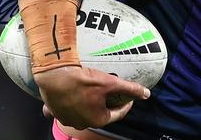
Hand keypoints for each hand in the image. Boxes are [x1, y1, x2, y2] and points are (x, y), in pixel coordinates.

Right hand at [35, 65, 149, 129]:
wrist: (54, 75)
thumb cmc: (82, 81)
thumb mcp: (110, 82)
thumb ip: (129, 89)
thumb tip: (146, 93)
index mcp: (97, 119)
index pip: (118, 114)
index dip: (126, 104)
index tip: (128, 96)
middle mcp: (81, 123)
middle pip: (99, 113)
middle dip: (106, 103)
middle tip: (110, 90)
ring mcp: (66, 118)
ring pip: (81, 111)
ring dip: (88, 103)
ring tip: (91, 90)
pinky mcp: (54, 111)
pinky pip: (64, 108)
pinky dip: (68, 103)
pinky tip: (70, 95)